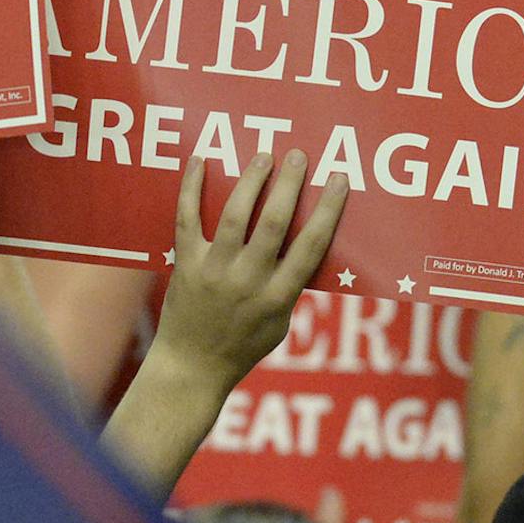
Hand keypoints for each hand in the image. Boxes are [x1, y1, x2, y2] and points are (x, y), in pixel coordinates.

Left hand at [152, 149, 347, 391]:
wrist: (193, 366)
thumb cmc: (243, 346)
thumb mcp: (280, 324)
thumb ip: (291, 286)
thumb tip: (306, 242)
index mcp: (278, 297)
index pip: (311, 246)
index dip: (327, 209)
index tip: (337, 179)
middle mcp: (248, 281)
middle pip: (274, 223)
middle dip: (288, 185)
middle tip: (298, 155)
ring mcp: (215, 270)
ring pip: (235, 216)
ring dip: (251, 181)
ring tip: (263, 156)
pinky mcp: (186, 264)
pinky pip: (187, 218)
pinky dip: (191, 188)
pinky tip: (199, 160)